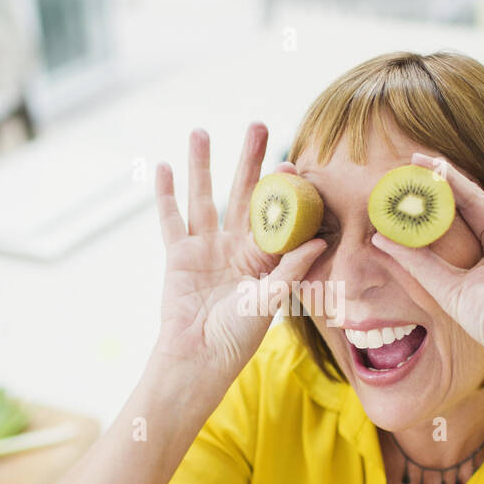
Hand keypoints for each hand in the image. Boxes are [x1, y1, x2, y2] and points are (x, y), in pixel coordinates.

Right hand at [153, 123, 325, 384]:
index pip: (275, 214)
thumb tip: (320, 242)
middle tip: (257, 125)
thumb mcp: (270, 301)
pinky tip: (164, 167)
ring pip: (203, 197)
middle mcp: (235, 246)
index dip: (282, 188)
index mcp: (263, 257)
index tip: (291, 162)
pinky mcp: (178, 256)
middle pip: (242, 193)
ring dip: (201, 165)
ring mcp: (205, 248)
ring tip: (200, 131)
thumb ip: (290, 270)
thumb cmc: (238, 336)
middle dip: (248, 160)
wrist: (199, 357)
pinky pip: (171, 220)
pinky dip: (165, 195)